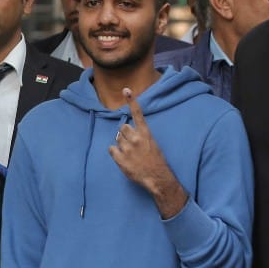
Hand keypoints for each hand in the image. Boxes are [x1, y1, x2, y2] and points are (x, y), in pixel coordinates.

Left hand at [109, 88, 186, 217]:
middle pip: (123, 127)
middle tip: (131, 144)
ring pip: (117, 138)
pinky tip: (124, 158)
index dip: (132, 101)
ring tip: (130, 153)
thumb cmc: (155, 160)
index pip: (138, 115)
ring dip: (121, 143)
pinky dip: (115, 153)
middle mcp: (136, 139)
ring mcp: (128, 149)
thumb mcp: (152, 144)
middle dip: (124, 133)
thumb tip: (125, 129)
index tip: (126, 90)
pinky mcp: (120, 158)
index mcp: (146, 134)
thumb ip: (140, 135)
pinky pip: (111, 149)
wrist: (157, 177)